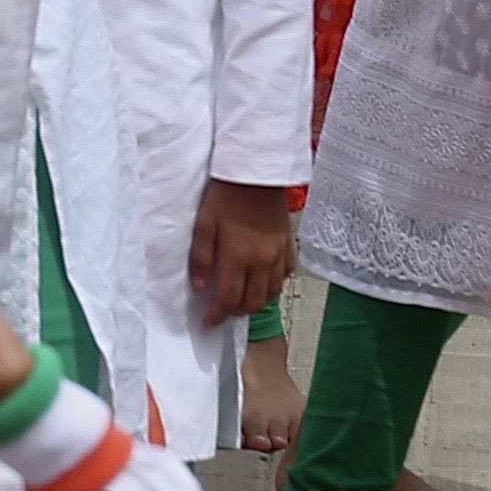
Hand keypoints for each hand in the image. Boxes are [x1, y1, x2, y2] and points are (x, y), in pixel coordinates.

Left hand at [191, 180, 295, 327]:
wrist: (256, 169)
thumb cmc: (226, 193)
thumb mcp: (204, 222)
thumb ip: (202, 257)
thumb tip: (201, 287)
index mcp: (239, 256)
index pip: (229, 298)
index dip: (218, 314)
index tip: (208, 322)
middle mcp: (263, 260)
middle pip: (253, 301)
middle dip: (236, 312)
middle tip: (222, 312)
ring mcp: (279, 252)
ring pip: (272, 292)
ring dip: (256, 302)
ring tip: (241, 301)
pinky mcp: (289, 243)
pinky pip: (286, 274)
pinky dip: (274, 285)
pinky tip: (263, 281)